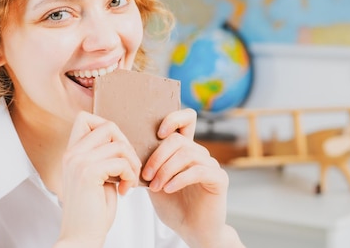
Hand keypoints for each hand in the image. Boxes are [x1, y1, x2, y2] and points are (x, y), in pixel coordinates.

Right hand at [56, 111, 140, 246]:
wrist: (81, 238)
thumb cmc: (92, 213)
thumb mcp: (97, 178)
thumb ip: (102, 157)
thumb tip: (121, 140)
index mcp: (71, 153)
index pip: (85, 118)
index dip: (107, 128)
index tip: (117, 151)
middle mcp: (71, 153)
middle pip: (107, 126)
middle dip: (126, 145)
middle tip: (129, 167)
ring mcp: (78, 162)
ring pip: (119, 145)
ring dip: (132, 163)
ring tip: (128, 181)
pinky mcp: (88, 173)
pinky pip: (121, 162)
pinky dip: (130, 175)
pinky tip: (125, 190)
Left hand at [142, 108, 242, 247]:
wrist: (191, 231)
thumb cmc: (173, 206)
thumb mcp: (154, 182)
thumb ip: (150, 164)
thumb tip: (130, 149)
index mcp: (185, 150)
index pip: (186, 119)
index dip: (173, 118)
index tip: (158, 134)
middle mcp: (199, 153)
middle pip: (178, 139)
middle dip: (158, 156)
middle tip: (146, 176)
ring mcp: (211, 165)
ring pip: (186, 154)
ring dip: (165, 170)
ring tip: (156, 186)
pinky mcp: (219, 179)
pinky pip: (198, 170)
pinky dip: (179, 178)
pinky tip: (169, 189)